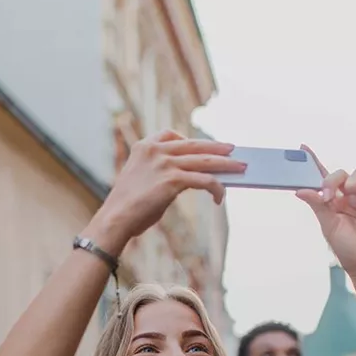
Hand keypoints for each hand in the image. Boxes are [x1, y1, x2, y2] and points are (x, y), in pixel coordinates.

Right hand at [86, 130, 245, 254]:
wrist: (115, 219)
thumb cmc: (126, 207)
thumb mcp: (142, 180)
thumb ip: (161, 173)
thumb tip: (189, 179)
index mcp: (144, 147)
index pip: (171, 135)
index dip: (189, 140)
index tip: (201, 145)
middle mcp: (156, 151)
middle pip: (194, 145)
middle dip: (216, 147)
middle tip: (232, 149)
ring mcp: (165, 163)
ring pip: (205, 160)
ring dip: (226, 164)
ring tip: (240, 167)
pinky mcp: (173, 180)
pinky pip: (204, 179)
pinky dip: (216, 187)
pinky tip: (220, 196)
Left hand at [296, 146, 355, 282]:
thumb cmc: (350, 250)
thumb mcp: (329, 226)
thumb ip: (318, 205)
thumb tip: (300, 189)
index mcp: (334, 204)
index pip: (323, 180)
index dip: (313, 165)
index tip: (302, 151)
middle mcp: (351, 198)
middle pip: (341, 175)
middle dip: (333, 179)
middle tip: (329, 194)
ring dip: (353, 180)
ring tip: (351, 197)